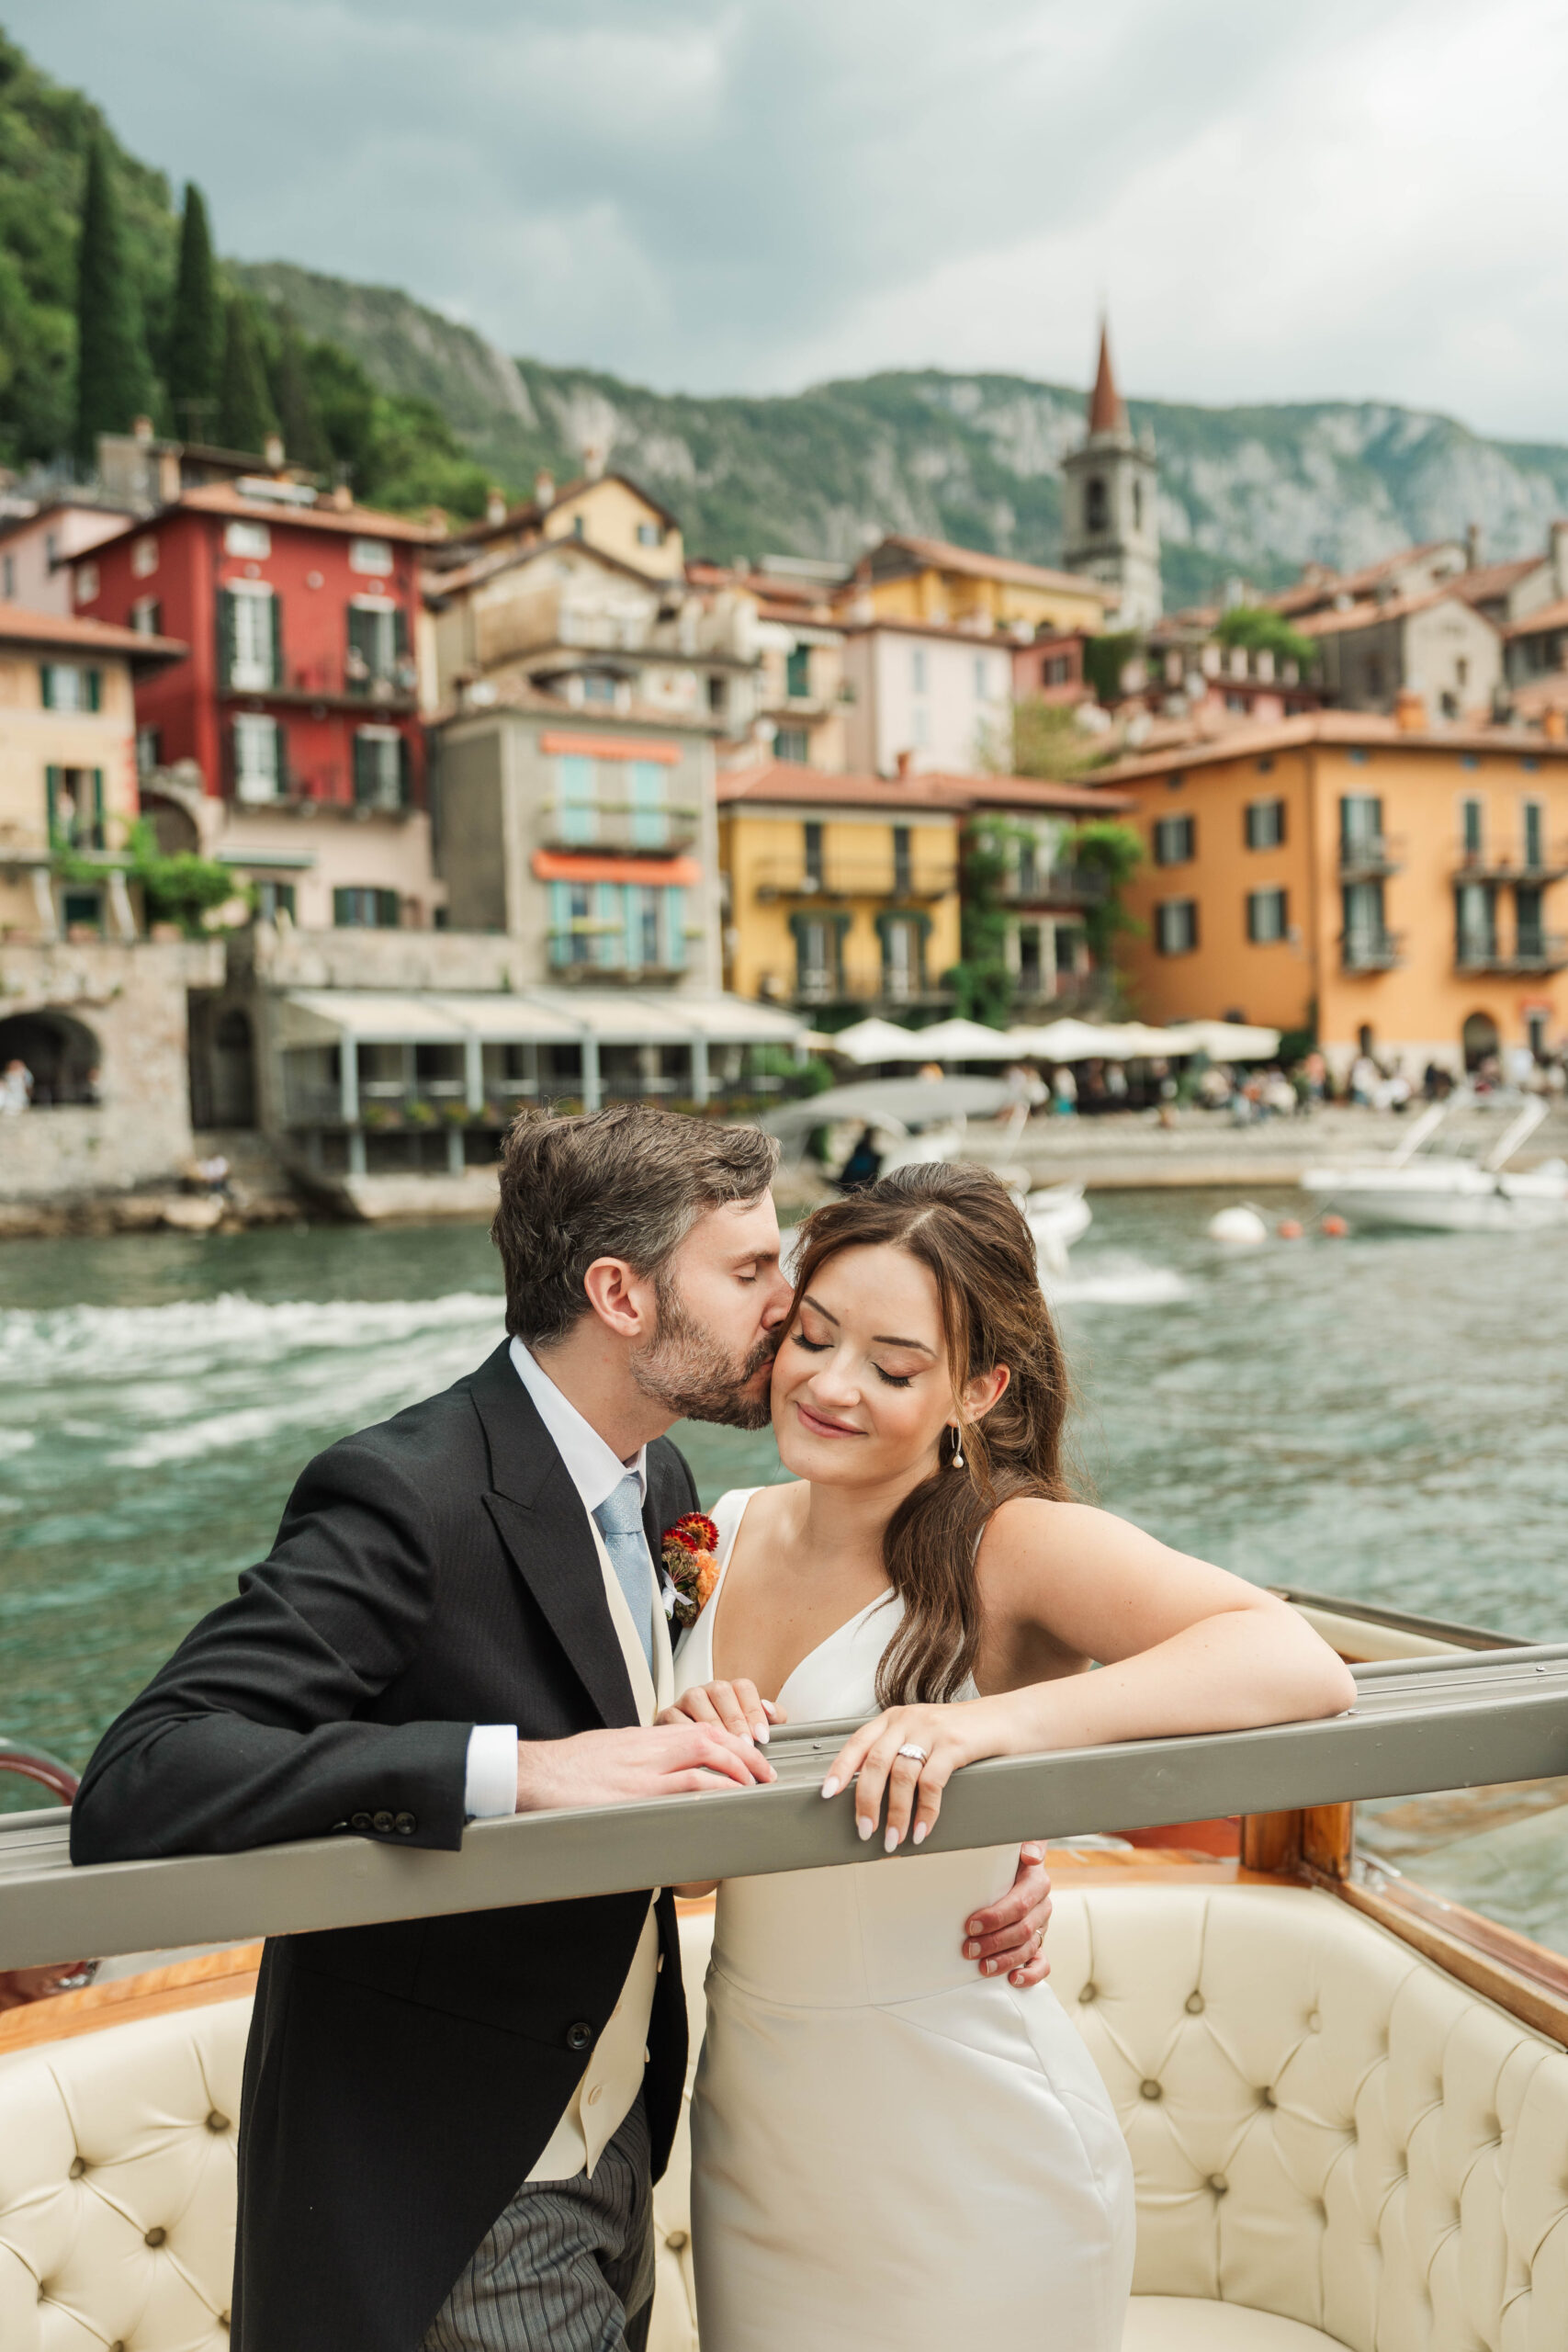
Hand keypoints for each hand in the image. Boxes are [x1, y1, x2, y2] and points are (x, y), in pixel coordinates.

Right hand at [514, 1722, 775, 1812]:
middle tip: (764, 1772)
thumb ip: (638, 1760)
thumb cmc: (566, 1768)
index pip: (699, 1728)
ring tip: (754, 1787)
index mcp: (644, 1738)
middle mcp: (649, 1748)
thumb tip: (658, 1774)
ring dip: (737, 1771)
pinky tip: (727, 1801)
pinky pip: (684, 1788)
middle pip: (710, 1737)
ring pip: (704, 1758)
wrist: (534, 1774)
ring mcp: (643, 1771)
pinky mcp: (635, 1796)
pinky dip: (712, 1791)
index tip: (748, 1751)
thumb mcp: (610, 1753)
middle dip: (744, 1754)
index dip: (730, 1738)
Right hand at [657, 1680, 786, 1745]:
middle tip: (746, 1744)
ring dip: (713, 1724)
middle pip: (721, 1690)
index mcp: (729, 1691)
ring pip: (697, 1699)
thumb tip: (771, 1710)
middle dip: (736, 1719)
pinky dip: (688, 1733)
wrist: (686, 1755)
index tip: (762, 1736)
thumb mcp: (753, 1730)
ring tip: (725, 1747)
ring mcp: (685, 1701)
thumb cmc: (727, 1742)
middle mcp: (707, 1691)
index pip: (744, 1688)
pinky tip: (700, 1750)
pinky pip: (675, 1718)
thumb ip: (772, 1718)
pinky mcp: (667, 1715)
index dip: (755, 1711)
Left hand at [820, 1701, 985, 1852]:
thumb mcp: (926, 1737)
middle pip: (875, 1763)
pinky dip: (925, 1811)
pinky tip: (923, 1830)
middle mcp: (908, 1720)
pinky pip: (931, 1782)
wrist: (1011, 1719)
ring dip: (895, 1814)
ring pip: (901, 1775)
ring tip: (893, 1840)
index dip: (840, 1769)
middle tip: (864, 1831)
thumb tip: (873, 1794)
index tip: (826, 1794)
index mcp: (894, 1719)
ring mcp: (931, 1729)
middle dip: (866, 1801)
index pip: (857, 1742)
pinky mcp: (955, 1743)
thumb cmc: (966, 1734)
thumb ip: (901, 1754)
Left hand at [962, 1841, 1051, 1987]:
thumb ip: (1023, 1845)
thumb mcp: (1012, 1845)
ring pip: (1029, 1948)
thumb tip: (1030, 1854)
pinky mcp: (1039, 1942)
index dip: (995, 1917)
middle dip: (994, 1942)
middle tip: (968, 1950)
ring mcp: (1042, 1926)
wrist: (1019, 1864)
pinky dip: (1031, 1975)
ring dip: (1005, 1960)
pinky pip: (1043, 1963)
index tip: (970, 1925)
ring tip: (982, 1968)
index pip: (1019, 1904)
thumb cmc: (1008, 1857)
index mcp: (1037, 1882)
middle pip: (1022, 1930)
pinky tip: (1014, 1980)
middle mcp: (1042, 1906)